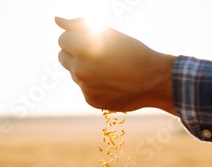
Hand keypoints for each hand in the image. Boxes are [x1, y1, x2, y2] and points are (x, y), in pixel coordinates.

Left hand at [55, 17, 176, 113]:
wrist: (154, 81)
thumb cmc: (133, 52)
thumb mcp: (109, 33)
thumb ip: (80, 25)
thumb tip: (58, 20)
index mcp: (83, 48)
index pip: (63, 39)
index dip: (77, 38)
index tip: (91, 40)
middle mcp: (80, 69)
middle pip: (62, 57)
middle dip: (75, 53)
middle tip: (98, 54)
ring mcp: (85, 87)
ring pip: (75, 74)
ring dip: (85, 69)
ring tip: (110, 69)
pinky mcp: (91, 100)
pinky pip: (85, 89)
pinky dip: (95, 85)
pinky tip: (113, 83)